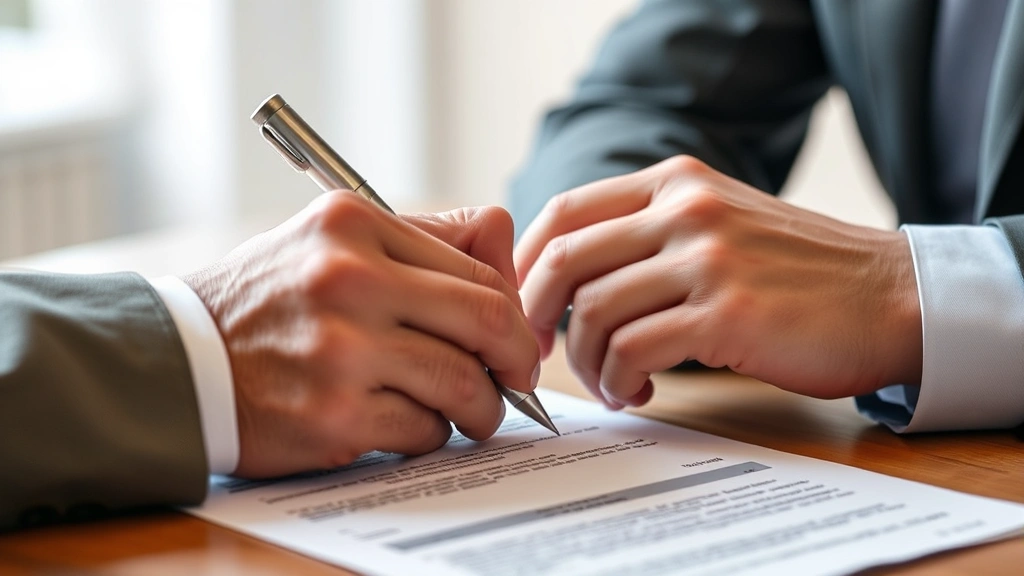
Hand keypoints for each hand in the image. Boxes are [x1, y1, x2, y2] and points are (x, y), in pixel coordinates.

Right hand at [182, 192, 539, 477]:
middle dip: (517, 359)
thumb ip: (419, 240)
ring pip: (462, 382)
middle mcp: (349, 278)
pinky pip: (422, 429)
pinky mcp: (333, 413)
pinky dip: (430, 433)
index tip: (515, 339)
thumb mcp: (329, 240)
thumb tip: (507, 254)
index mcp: (354, 223)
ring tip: (473, 413)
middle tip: (519, 380)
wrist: (177, 362)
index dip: (513, 309)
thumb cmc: (266, 303)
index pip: (478, 265)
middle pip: (486, 318)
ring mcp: (341, 348)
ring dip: (482, 407)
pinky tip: (409, 425)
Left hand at [514, 156, 920, 408]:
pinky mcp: (727, 313)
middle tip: (541, 355)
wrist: (890, 296)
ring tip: (613, 383)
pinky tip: (639, 392)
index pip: (565, 213)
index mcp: (675, 183)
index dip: (526, 265)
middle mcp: (686, 210)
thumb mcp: (719, 224)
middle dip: (537, 317)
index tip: (524, 308)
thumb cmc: (797, 273)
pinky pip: (632, 350)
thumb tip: (567, 280)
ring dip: (587, 362)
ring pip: (593, 313)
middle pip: (564, 261)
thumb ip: (650, 235)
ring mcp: (707, 259)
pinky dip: (620, 380)